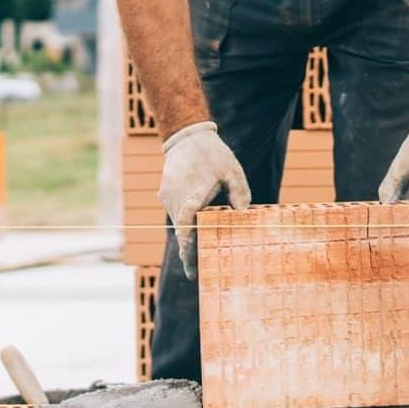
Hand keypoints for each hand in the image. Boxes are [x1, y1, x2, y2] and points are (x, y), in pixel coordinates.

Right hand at [157, 121, 250, 277]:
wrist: (186, 136)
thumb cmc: (212, 154)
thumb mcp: (232, 170)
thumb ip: (240, 193)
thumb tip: (243, 214)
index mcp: (190, 198)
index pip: (186, 233)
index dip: (189, 253)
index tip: (192, 270)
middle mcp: (174, 201)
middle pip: (181, 233)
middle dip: (189, 252)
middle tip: (198, 272)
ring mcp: (167, 198)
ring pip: (178, 223)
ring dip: (187, 236)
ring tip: (199, 254)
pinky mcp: (165, 194)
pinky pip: (176, 213)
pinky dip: (184, 222)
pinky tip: (196, 229)